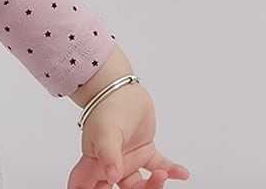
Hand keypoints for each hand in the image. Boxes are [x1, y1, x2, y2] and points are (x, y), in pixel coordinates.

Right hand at [67, 83, 188, 188]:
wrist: (122, 86)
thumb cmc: (107, 104)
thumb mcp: (105, 130)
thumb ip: (108, 154)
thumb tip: (112, 176)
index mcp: (94, 163)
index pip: (85, 187)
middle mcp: (110, 165)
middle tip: (149, 186)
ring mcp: (128, 159)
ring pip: (140, 186)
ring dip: (154, 185)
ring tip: (163, 174)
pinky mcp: (144, 151)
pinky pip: (158, 167)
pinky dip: (170, 171)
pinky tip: (181, 172)